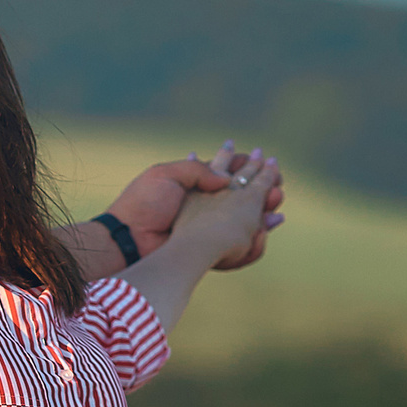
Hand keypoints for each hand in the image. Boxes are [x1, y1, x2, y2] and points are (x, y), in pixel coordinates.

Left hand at [105, 142, 284, 269]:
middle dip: (262, 187)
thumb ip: (199, 171)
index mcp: (193, 182)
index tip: (265, 161)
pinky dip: (256, 234)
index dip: (247, 166)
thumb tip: (227, 179)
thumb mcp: (167, 174)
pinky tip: (269, 224)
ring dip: (263, 210)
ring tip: (277, 202)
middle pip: (241, 193)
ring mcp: (207, 225)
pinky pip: (237, 240)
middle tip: (278, 183)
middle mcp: (203, 203)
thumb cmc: (143, 203)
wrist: (128, 238)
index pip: (227, 169)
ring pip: (244, 217)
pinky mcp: (207, 245)